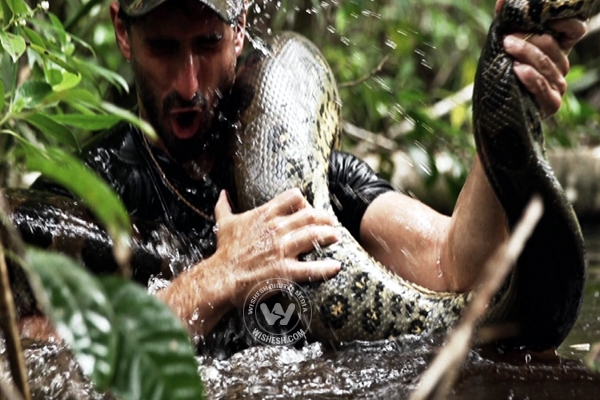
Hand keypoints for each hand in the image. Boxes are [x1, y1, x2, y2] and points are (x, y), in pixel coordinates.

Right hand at [213, 188, 340, 307]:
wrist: (220, 278)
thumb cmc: (224, 252)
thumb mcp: (224, 224)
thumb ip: (224, 207)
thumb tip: (222, 193)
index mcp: (265, 215)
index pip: (294, 197)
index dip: (305, 202)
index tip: (309, 209)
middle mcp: (276, 229)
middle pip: (310, 215)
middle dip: (325, 218)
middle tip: (331, 224)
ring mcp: (282, 249)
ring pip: (314, 235)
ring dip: (329, 236)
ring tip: (336, 237)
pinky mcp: (285, 271)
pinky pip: (312, 268)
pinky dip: (327, 268)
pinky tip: (336, 266)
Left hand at [495, 0, 587, 117]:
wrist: (496, 112)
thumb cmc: (503, 76)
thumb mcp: (505, 49)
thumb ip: (507, 25)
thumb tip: (501, 1)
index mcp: (556, 50)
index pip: (575, 30)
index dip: (566, 22)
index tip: (547, 16)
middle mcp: (561, 66)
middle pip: (552, 46)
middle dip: (529, 39)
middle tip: (508, 37)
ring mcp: (558, 85)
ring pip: (545, 64)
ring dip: (525, 53)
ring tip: (508, 47)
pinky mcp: (551, 103)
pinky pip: (542, 86)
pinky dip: (530, 76)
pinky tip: (517, 70)